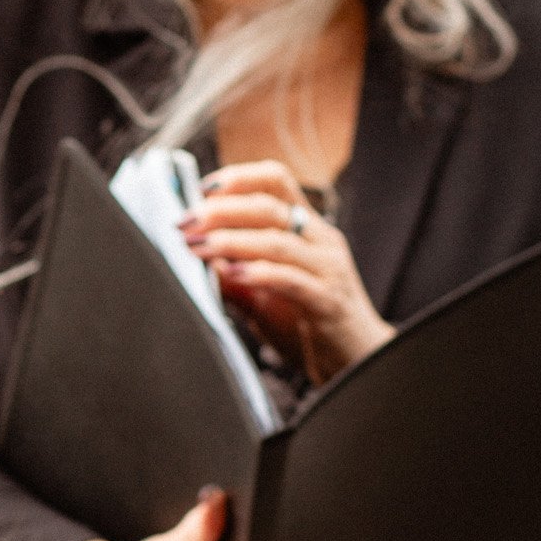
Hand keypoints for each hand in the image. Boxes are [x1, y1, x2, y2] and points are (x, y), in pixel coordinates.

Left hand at [183, 161, 392, 383]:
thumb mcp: (263, 296)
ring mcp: (328, 269)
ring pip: (278, 240)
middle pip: (269, 207)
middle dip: (221, 210)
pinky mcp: (328, 300)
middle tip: (186, 222)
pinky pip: (291, 279)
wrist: (355, 363)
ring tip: (197, 246)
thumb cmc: (308, 325)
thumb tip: (194, 256)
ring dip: (231, 240)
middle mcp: (322, 241)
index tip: (201, 189)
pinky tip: (231, 275)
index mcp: (307, 229)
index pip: (276, 181)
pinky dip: (258, 273)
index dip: (238, 178)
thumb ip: (233, 276)